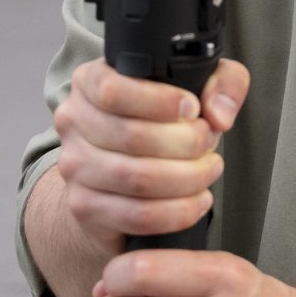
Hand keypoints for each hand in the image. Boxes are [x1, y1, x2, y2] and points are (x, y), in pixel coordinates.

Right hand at [53, 59, 251, 259]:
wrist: (122, 170)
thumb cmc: (160, 119)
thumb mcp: (198, 84)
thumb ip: (222, 83)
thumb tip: (219, 114)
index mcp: (90, 81)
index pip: (113, 89)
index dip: (160, 102)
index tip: (193, 109)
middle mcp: (74, 121)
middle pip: (132, 137)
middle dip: (186, 144)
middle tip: (209, 144)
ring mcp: (74, 167)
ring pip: (137, 179)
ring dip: (187, 178)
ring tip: (209, 170)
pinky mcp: (85, 207)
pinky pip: (137, 215)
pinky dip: (177, 211)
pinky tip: (198, 200)